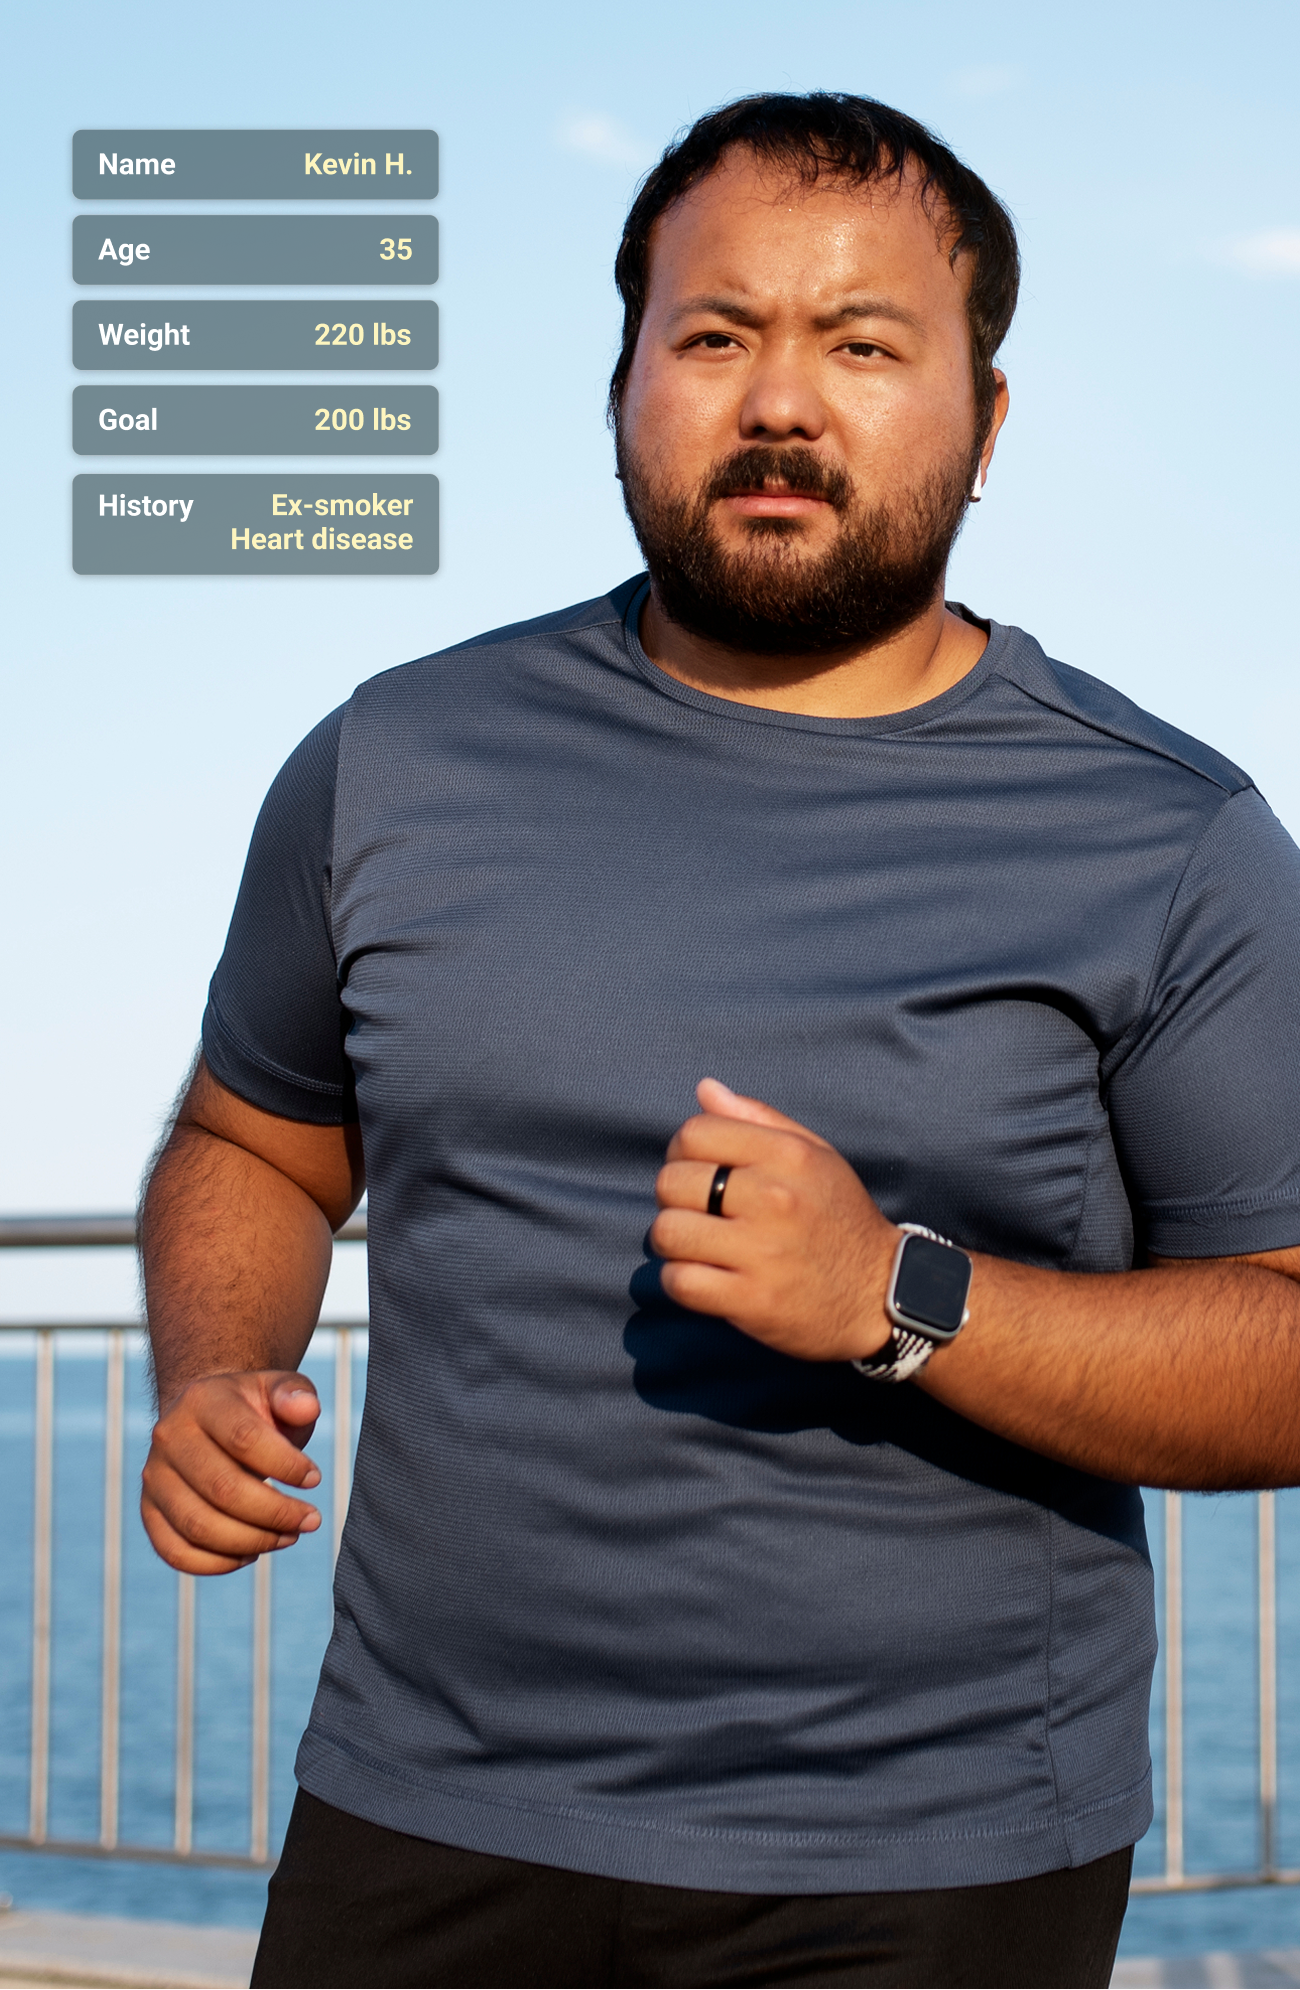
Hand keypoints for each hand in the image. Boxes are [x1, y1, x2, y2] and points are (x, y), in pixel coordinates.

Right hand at [141, 1370, 322, 1574]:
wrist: (209, 1420)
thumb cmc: (254, 1411)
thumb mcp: (278, 1391)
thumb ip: (296, 1394)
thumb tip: (307, 1407)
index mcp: (202, 1399)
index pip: (244, 1438)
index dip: (285, 1465)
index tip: (314, 1479)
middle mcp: (169, 1437)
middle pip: (222, 1488)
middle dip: (275, 1512)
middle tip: (310, 1520)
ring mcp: (155, 1477)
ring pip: (198, 1526)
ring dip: (252, 1541)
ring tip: (288, 1537)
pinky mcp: (150, 1511)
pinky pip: (176, 1552)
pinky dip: (217, 1563)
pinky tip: (251, 1554)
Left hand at [651, 1078, 899, 1361]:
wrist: (880, 1294)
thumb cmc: (840, 1218)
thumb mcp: (815, 1156)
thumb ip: (759, 1119)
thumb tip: (704, 1089)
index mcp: (787, 1156)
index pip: (694, 1134)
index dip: (682, 1153)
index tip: (697, 1172)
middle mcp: (774, 1198)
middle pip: (672, 1182)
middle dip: (674, 1198)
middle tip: (697, 1213)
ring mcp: (762, 1251)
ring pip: (668, 1232)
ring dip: (673, 1242)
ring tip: (697, 1246)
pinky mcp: (752, 1300)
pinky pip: (680, 1281)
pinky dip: (679, 1281)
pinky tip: (702, 1277)